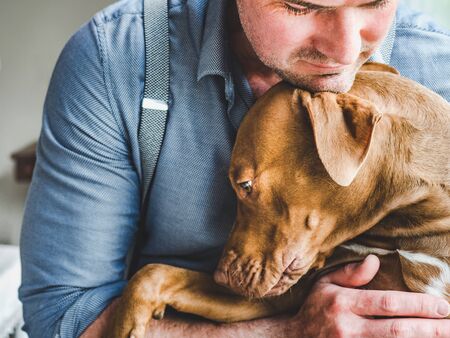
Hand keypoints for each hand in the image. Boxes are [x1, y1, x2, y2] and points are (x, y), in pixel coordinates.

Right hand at [290, 255, 449, 337]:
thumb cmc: (314, 307)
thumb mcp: (324, 283)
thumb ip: (350, 273)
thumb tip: (374, 260)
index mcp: (343, 303)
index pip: (387, 303)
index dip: (418, 305)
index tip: (442, 305)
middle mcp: (349, 327)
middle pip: (397, 330)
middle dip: (430, 328)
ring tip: (446, 335)